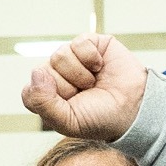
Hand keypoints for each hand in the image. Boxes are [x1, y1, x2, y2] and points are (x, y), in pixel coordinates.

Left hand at [21, 34, 147, 139]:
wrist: (134, 108)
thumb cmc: (101, 118)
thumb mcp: (68, 121)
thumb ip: (43, 103)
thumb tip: (36, 72)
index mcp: (48, 96)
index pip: (30, 91)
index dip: (49, 99)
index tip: (70, 107)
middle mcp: (57, 75)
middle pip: (44, 71)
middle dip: (68, 87)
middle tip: (86, 95)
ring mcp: (72, 58)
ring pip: (59, 55)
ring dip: (80, 74)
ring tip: (94, 82)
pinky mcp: (89, 43)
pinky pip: (78, 44)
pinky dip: (91, 58)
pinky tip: (100, 67)